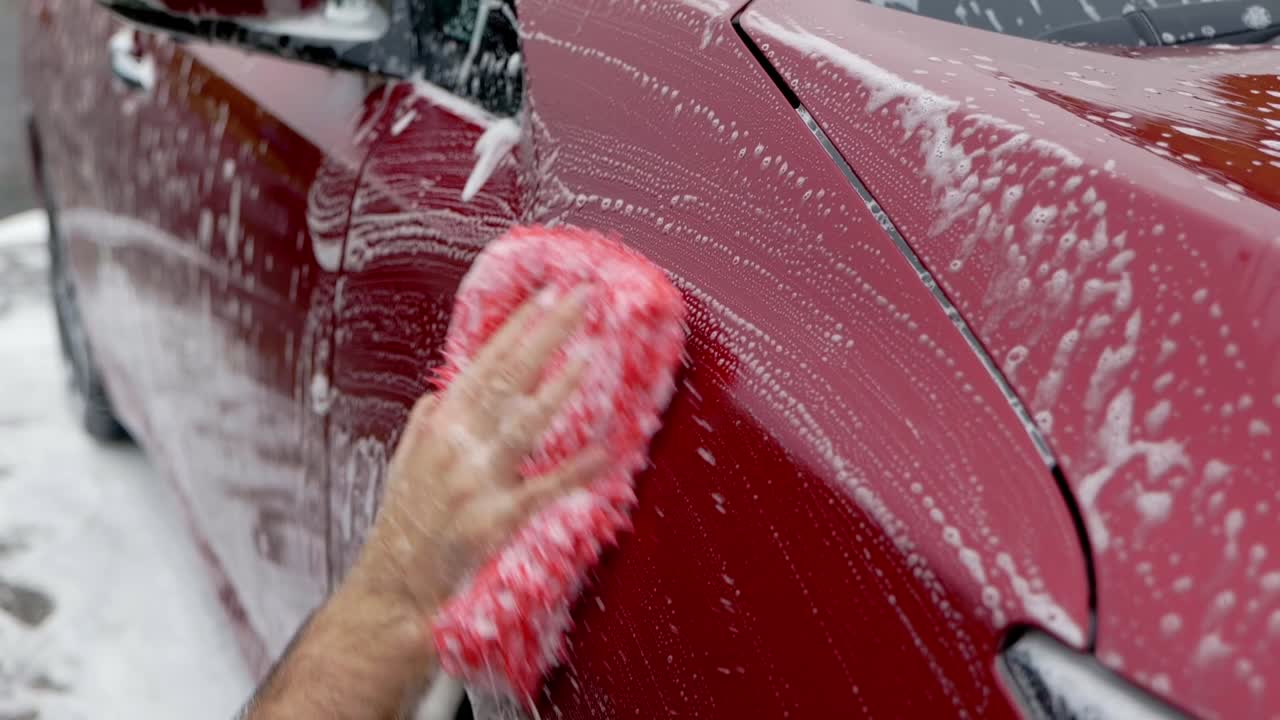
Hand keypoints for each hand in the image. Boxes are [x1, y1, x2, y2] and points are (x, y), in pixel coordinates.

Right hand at [352, 286, 608, 620]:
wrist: (390, 593)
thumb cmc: (402, 532)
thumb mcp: (403, 467)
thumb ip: (424, 428)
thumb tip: (441, 396)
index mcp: (439, 427)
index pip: (484, 363)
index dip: (516, 326)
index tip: (544, 294)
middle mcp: (456, 445)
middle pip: (508, 376)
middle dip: (546, 332)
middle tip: (580, 297)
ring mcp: (475, 482)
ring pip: (524, 421)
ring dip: (560, 384)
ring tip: (591, 352)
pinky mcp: (493, 522)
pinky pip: (542, 491)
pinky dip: (574, 472)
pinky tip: (604, 454)